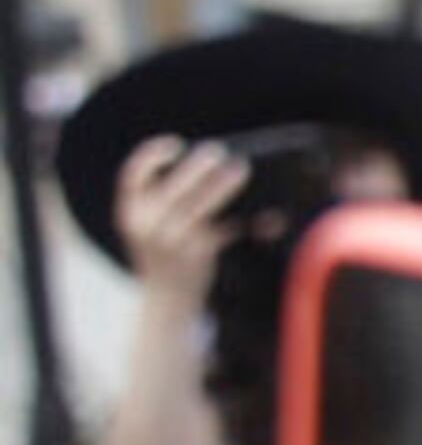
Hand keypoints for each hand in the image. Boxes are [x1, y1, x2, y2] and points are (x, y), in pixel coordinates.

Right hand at [113, 136, 249, 303]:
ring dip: (223, 186)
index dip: (153, 155)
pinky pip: (227, 229)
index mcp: (129, 212)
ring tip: (241, 169)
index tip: (176, 144)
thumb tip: (207, 169)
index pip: (133, 175)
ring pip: (201, 205)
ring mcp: (171, 240)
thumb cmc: (161, 255)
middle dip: (197, 168)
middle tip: (218, 151)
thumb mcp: (147, 226)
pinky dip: (249, 221)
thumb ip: (160, 202)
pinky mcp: (198, 253)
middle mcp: (146, 225)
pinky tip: (270, 216)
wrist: (163, 300)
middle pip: (173, 187)